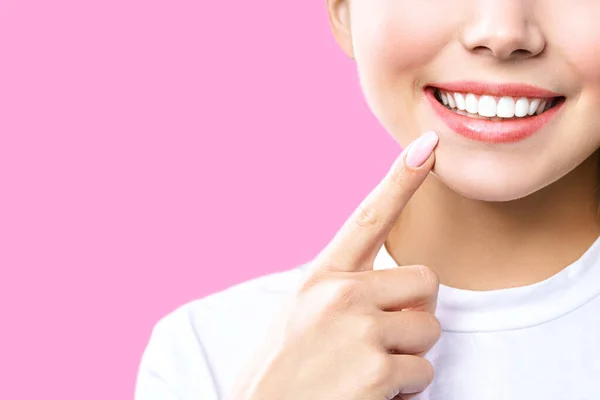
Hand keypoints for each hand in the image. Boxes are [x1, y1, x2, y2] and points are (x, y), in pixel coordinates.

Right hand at [227, 130, 440, 399]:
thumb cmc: (281, 371)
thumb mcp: (299, 315)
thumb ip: (340, 292)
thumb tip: (393, 291)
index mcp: (320, 278)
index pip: (367, 218)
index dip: (400, 180)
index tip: (427, 147)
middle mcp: (340, 295)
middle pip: (424, 282)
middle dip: (415, 313)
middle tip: (382, 340)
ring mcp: (358, 330)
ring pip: (429, 330)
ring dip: (409, 356)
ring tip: (367, 371)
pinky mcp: (375, 370)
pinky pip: (423, 372)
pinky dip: (406, 391)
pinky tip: (369, 394)